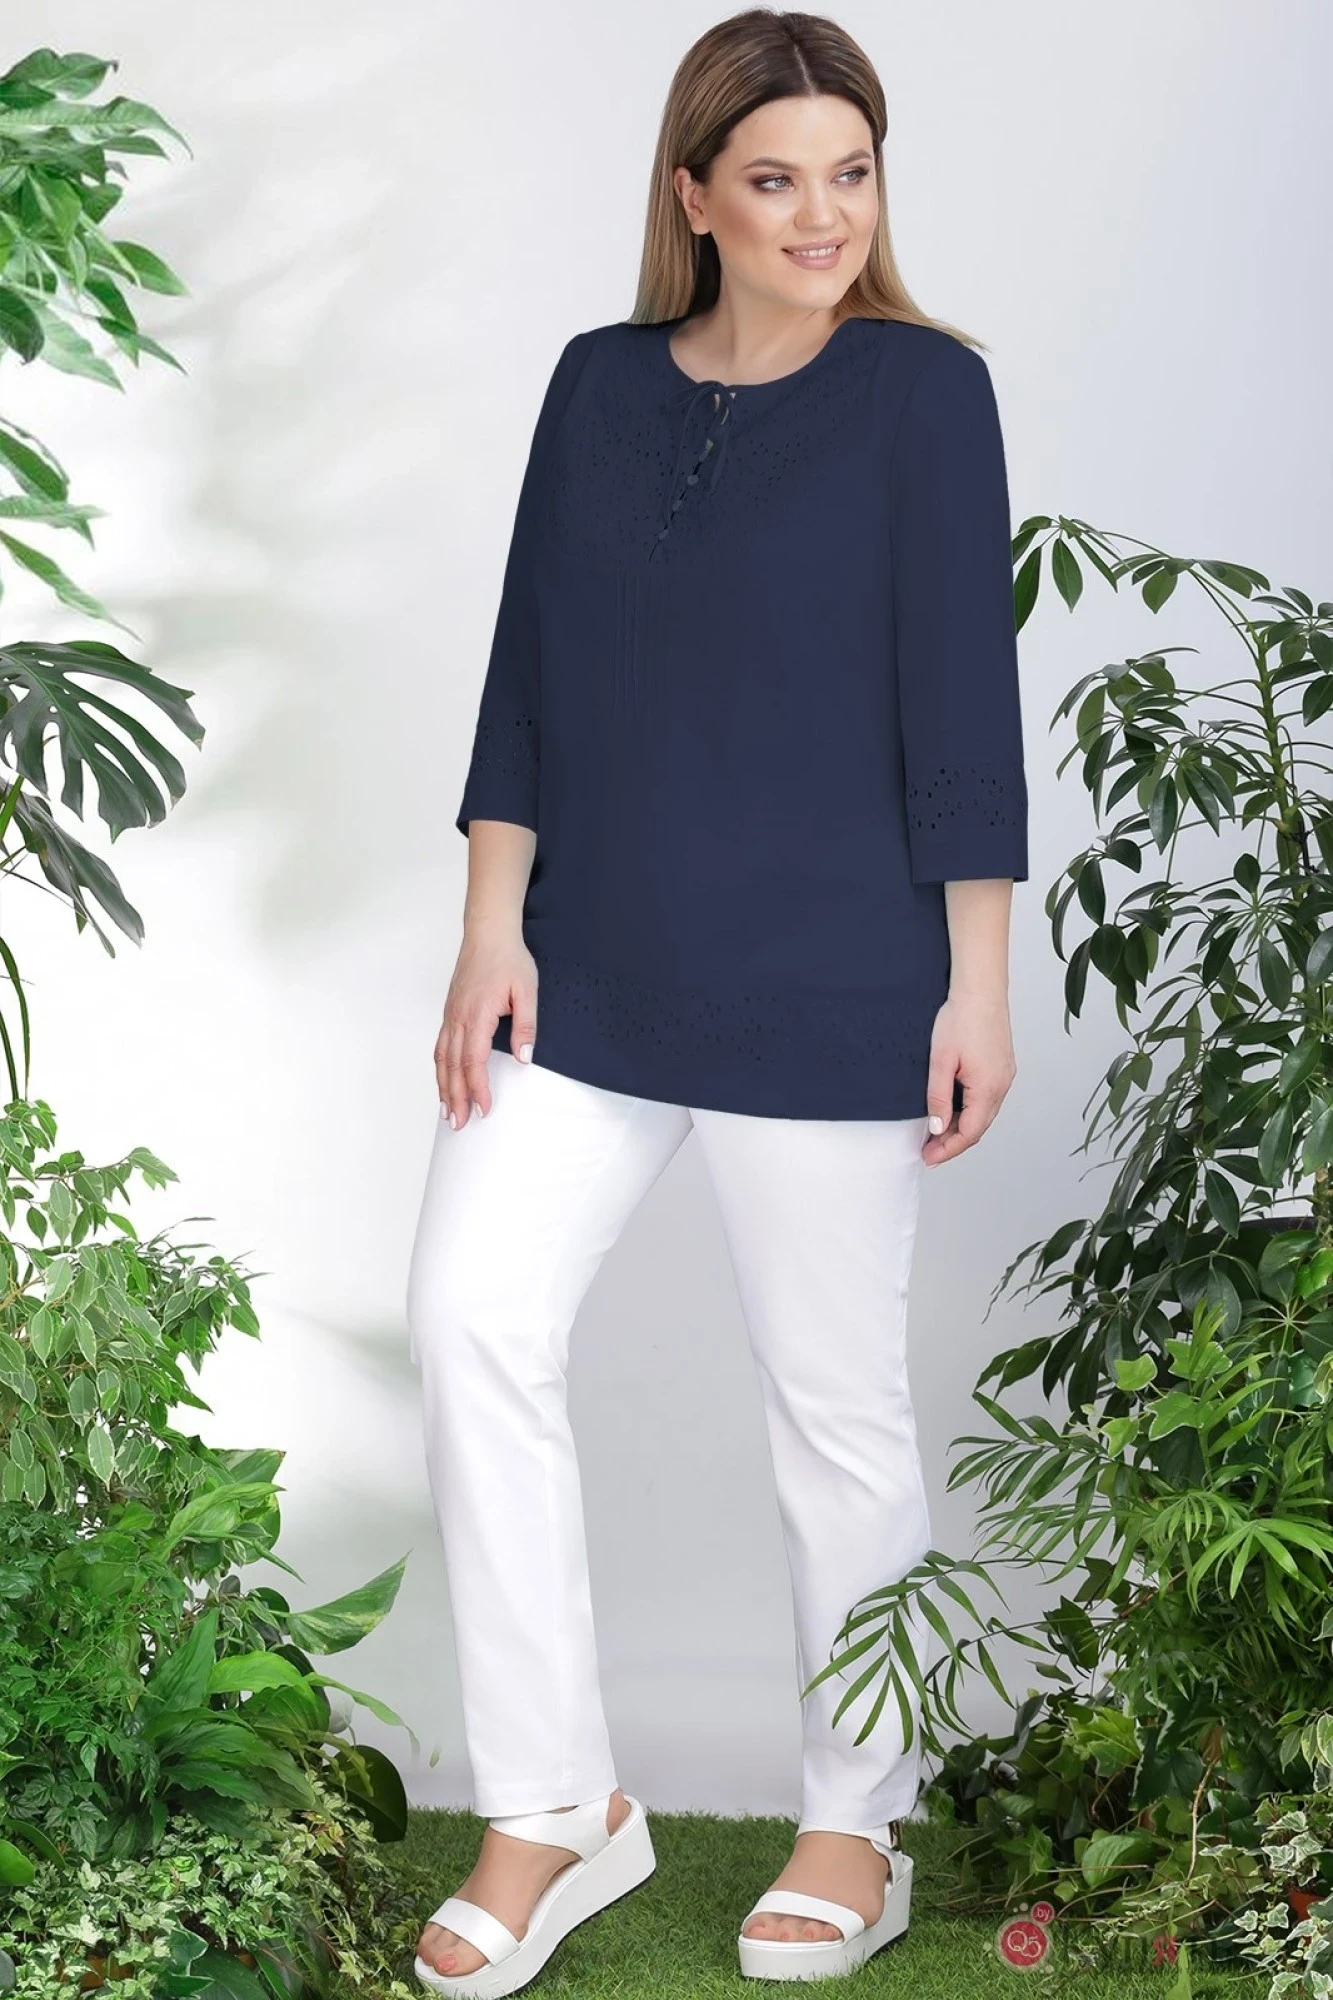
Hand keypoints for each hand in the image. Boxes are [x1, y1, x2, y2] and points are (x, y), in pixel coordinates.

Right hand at [436, 921, 537, 1128]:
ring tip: (446, 1112)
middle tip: (458, 1125)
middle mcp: (458, 1018)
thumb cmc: (508, 959)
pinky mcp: (450, 1011)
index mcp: (477, 1015)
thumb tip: (524, 1058)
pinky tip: (443, 1081)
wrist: (488, 933)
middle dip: (455, 1098)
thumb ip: (526, 1025)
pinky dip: (440, 1068)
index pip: (474, 1062)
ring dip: (443, 1087)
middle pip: (453, 1067)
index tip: (484, 1109)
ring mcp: (451, 1015)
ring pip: (442, 1059)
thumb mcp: (527, 990)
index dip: (478, 1089)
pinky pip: (440, 1046)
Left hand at [921, 986, 1016, 1166]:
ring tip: (937, 1134)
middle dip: (954, 1142)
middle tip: (929, 1150)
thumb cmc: (961, 1019)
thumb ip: (939, 1098)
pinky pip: (987, 1099)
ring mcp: (1005, 1077)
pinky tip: (954, 1110)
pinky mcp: (1002, 1067)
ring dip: (962, 1127)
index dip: (948, 1149)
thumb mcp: (940, 1061)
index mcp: (988, 1088)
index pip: (969, 1133)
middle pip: (979, 1128)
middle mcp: (1002, 1086)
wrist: (980, 990)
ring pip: (983, 1114)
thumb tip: (937, 1128)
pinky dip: (970, 1111)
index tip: (928, 1157)